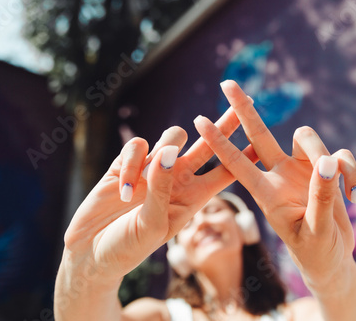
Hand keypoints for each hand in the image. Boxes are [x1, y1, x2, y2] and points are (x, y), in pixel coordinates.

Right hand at [63, 106, 257, 282]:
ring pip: (172, 136)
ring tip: (138, 190)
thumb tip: (170, 152)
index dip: (244, 157)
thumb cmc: (128, 248)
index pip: (225, 172)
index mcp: (193, 197)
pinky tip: (122, 189)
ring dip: (159, 154)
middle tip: (245, 101)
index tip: (263, 142)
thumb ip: (162, 189)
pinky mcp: (127, 162)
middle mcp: (178, 178)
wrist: (92, 253)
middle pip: (209, 144)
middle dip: (226, 124)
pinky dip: (130, 163)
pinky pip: (138, 145)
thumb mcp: (153, 225)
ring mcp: (153, 168)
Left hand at [194, 80, 355, 289]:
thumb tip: (327, 162)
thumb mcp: (317, 232)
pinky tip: (354, 194)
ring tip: (346, 192)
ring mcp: (302, 171)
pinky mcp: (325, 169)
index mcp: (268, 195)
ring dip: (329, 157)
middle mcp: (280, 176)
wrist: (332, 260)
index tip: (200, 121)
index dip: (220, 142)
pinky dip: (351, 170)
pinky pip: (339, 154)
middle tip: (227, 84)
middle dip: (244, 110)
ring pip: (308, 138)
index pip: (238, 164)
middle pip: (259, 135)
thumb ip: (321, 198)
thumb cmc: (317, 253)